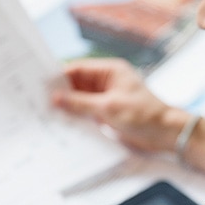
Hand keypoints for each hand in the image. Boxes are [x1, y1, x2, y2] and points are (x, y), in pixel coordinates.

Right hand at [52, 58, 189, 151]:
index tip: (41, 85)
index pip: (78, 69)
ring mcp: (106, 98)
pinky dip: (76, 117)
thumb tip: (56, 98)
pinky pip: (86, 112)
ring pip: (79, 99)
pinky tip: (63, 123)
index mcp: (109, 71)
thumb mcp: (109, 108)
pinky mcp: (106, 114)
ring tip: (46, 114)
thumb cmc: (144, 116)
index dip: (59, 76)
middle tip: (39, 101)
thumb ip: (81, 103)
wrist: (166, 134)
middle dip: (61, 93)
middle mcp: (106, 82)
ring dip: (67, 107)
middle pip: (77, 84)